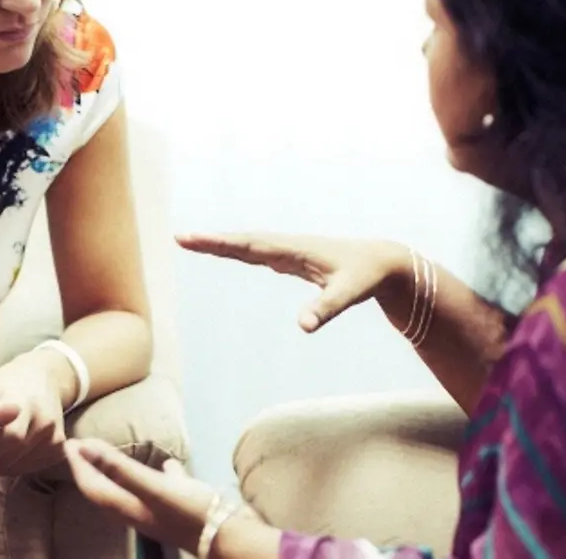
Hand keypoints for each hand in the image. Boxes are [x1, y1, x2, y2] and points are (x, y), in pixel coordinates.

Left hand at [0, 355, 68, 475]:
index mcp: (26, 402)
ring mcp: (53, 438)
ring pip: (15, 465)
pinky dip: (9, 466)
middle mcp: (44, 421)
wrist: (45, 379)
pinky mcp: (57, 450)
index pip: (2, 438)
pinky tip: (2, 454)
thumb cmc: (9, 385)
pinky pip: (26, 467)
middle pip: (8, 454)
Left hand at [65, 438, 278, 556]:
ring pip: (131, 489)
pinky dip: (160, 474)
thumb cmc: (190, 512)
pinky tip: (169, 464)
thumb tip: (85, 448)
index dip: (79, 465)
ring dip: (118, 472)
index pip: (93, 486)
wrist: (229, 536)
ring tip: (114, 456)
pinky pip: (163, 487)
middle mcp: (139, 511)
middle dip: (91, 469)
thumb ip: (119, 468)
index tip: (69, 444)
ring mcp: (159, 510)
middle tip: (81, 447)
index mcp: (128, 507)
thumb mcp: (153, 488)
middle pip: (106, 490)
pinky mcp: (179, 506)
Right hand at [177, 232, 407, 331]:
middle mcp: (288, 247)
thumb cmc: (366, 276)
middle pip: (243, 242)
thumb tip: (301, 327)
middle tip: (180, 238)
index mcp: (295, 250)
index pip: (250, 245)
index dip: (220, 243)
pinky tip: (230, 251)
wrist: (385, 262)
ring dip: (222, 244)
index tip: (192, 238)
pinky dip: (239, 251)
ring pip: (249, 246)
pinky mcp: (294, 260)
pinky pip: (259, 253)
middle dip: (212, 241)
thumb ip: (325, 309)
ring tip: (194, 243)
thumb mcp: (349, 295)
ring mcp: (290, 252)